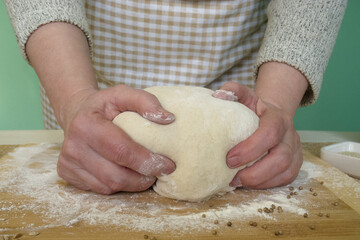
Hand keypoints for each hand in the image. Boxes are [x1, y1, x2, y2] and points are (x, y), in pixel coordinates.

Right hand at [57, 84, 175, 193]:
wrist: (76, 113)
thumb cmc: (104, 105)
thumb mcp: (123, 93)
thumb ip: (145, 101)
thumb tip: (168, 119)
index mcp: (86, 124)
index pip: (121, 150)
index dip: (147, 161)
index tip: (168, 166)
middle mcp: (72, 146)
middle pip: (115, 175)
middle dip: (142, 178)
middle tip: (158, 172)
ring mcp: (68, 162)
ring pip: (109, 186)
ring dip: (133, 184)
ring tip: (145, 173)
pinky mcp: (68, 174)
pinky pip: (100, 189)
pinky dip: (118, 185)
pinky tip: (126, 173)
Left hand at [213, 82, 302, 188]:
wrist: (272, 113)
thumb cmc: (253, 107)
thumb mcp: (243, 95)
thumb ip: (232, 91)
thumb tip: (218, 96)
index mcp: (277, 117)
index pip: (270, 134)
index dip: (251, 149)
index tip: (229, 159)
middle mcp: (290, 134)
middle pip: (281, 158)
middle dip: (256, 172)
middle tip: (233, 178)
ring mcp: (295, 150)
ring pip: (286, 172)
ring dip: (260, 181)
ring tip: (238, 182)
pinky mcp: (295, 163)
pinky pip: (286, 179)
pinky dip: (267, 185)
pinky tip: (250, 183)